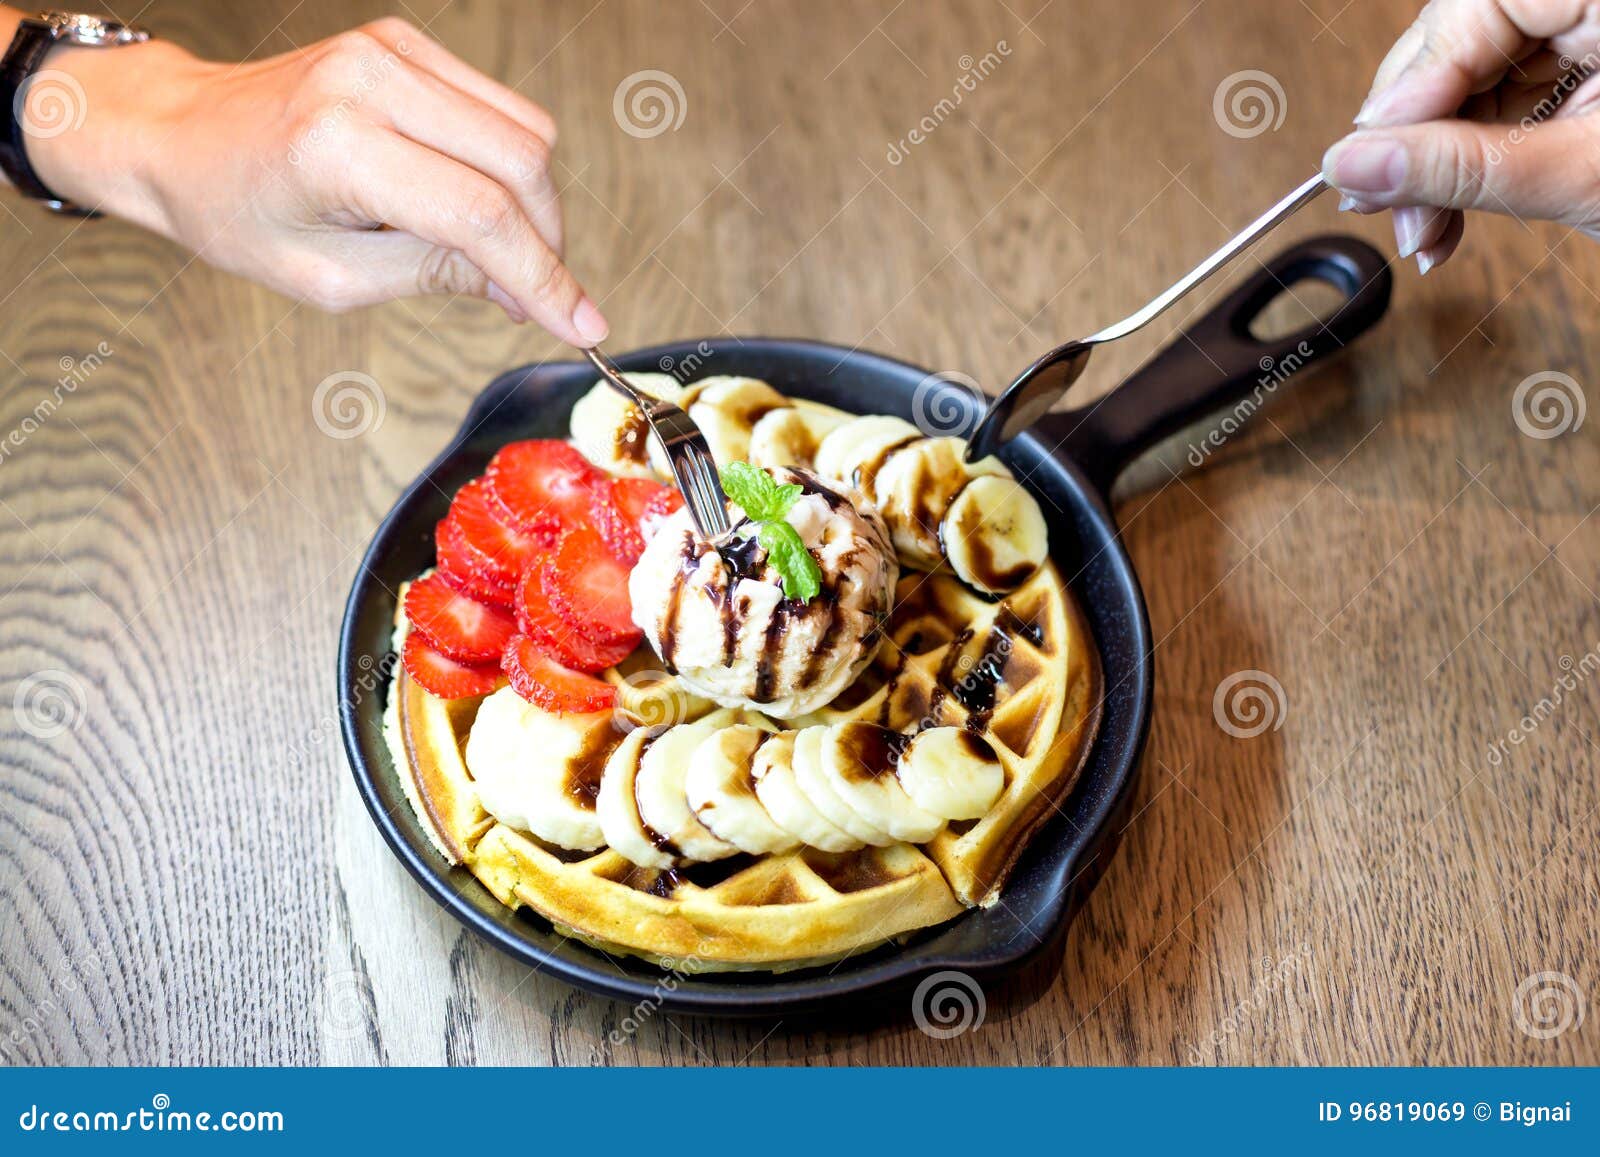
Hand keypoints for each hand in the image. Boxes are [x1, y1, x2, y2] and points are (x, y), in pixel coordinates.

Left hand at [25, 16, 607, 344]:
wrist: (185, 135)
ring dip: (534, 203)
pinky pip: (500, 108)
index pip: (480, 215)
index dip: (543, 277)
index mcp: (337, 147)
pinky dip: (508, 165)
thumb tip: (524, 291)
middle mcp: (369, 82)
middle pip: (520, 164)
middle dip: (545, 241)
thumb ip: (434, 276)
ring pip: (525, 132)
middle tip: (532, 295)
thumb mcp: (331, 280)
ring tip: (495, 251)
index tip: (582, 324)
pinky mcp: (407, 44)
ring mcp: (392, 51)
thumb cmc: (239, 211)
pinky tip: (475, 200)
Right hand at [1321, 0, 1599, 273]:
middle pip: (1460, 40)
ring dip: (1434, 165)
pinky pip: (1498, 102)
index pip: (1476, 6)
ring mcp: (1581, 31)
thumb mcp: (1585, 178)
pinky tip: (1447, 215)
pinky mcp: (1576, 69)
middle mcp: (1584, 1)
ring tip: (1421, 232)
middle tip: (1381, 199)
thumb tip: (1353, 165)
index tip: (1374, 153)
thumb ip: (1466, 167)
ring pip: (1467, 79)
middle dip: (1416, 134)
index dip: (1414, 82)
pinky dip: (1469, 163)